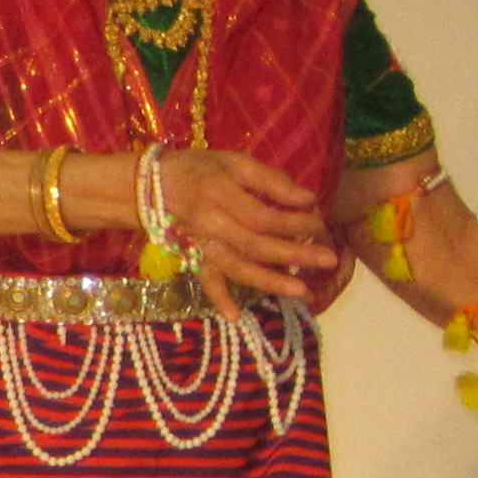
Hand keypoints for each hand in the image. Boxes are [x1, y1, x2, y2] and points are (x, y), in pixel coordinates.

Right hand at [158, 147, 333, 320]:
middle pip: (257, 245)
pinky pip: (206, 280)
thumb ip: (270, 180)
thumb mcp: (234, 161)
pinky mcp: (193, 257)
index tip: (320, 221)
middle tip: (329, 259)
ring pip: (238, 267)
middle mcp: (210, 224)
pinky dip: (218, 299)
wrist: (148, 185)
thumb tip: (308, 198)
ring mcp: (201, 244)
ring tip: (304, 292)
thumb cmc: (197, 168)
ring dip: (271, 282)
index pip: (264, 215)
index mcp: (220, 194)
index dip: (294, 221)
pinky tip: (235, 317)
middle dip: (296, 254)